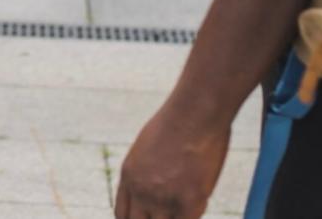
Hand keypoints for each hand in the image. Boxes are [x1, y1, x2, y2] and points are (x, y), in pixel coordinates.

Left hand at [115, 104, 229, 218]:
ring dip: (175, 216)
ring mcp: (164, 199)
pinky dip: (193, 215)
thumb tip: (161, 183)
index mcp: (129, 176)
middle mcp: (141, 191)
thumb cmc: (179, 121)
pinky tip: (199, 200)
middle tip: (168, 212)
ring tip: (186, 198)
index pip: (122, 215)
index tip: (149, 217)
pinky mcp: (190, 201)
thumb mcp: (150, 145)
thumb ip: (150, 170)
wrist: (194, 112)